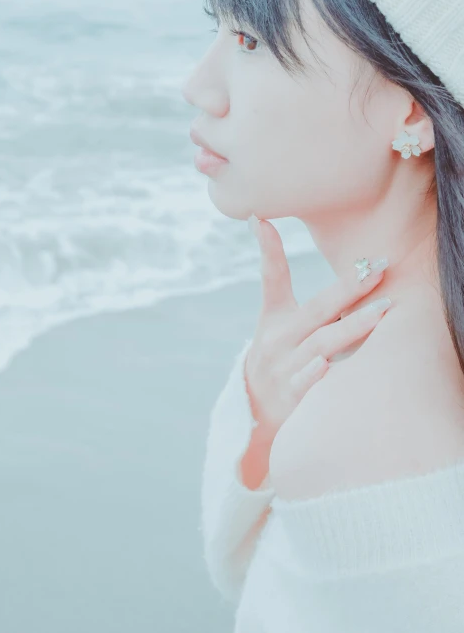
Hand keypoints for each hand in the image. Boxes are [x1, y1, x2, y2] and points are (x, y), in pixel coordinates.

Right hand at [245, 217, 390, 441]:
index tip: (263, 220)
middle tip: (379, 268)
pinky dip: (315, 374)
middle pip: (318, 308)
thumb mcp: (276, 323)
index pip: (272, 278)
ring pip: (321, 344)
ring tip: (380, 312)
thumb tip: (307, 256)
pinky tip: (328, 365)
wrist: (251, 412)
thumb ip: (294, 293)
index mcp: (275, 318)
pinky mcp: (289, 397)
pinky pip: (305, 383)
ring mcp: (284, 367)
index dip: (268, 249)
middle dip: (350, 288)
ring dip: (351, 327)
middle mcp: (278, 339)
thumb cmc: (276, 356)